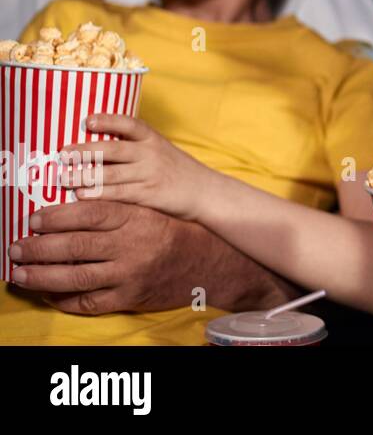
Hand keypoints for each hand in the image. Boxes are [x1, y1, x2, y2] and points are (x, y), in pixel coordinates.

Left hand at [8, 200, 188, 312]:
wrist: (210, 264)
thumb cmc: (176, 233)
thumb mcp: (150, 212)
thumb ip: (115, 211)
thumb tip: (68, 211)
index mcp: (137, 218)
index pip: (89, 213)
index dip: (57, 216)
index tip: (34, 218)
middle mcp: (132, 246)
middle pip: (76, 246)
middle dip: (38, 247)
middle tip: (15, 247)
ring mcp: (130, 275)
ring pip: (76, 277)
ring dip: (41, 276)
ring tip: (20, 273)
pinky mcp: (129, 298)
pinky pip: (88, 302)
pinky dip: (63, 300)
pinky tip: (47, 293)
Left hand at [59, 113, 213, 221]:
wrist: (206, 192)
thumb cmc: (177, 172)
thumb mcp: (162, 152)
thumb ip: (135, 149)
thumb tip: (94, 150)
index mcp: (153, 139)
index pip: (129, 124)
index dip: (108, 121)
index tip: (87, 121)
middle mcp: (151, 154)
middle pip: (113, 150)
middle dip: (84, 152)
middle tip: (62, 154)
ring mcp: (149, 175)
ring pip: (110, 174)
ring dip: (83, 176)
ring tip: (62, 178)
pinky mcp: (149, 196)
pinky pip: (119, 194)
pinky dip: (98, 195)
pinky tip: (81, 196)